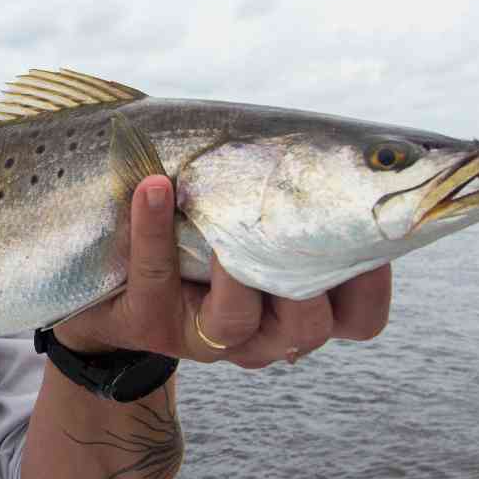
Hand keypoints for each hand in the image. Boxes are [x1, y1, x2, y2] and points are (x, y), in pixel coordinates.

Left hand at [51, 175, 391, 365]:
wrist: (105, 262)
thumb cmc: (199, 215)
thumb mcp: (257, 198)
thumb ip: (303, 182)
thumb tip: (373, 145)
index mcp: (301, 304)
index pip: (361, 318)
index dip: (374, 282)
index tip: (368, 223)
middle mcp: (260, 331)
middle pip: (310, 327)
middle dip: (309, 277)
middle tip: (298, 225)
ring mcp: (201, 332)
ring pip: (236, 321)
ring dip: (234, 268)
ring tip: (222, 220)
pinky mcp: (146, 319)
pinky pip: (155, 279)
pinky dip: (154, 228)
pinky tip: (154, 186)